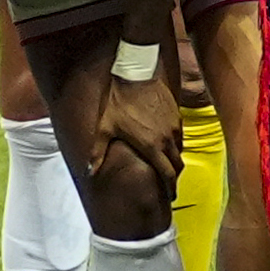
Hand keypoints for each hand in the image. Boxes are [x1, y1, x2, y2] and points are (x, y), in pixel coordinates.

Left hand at [87, 64, 183, 201]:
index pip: (168, 174)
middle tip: (170, 185)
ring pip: (180, 150)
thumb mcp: (105, 128)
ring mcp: (174, 126)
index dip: (170, 188)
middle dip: (175, 177)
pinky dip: (175, 144)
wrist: (137, 73)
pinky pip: (180, 136)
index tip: (171, 197)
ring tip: (167, 165)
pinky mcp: (177, 115)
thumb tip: (90, 171)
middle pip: (178, 165)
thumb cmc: (119, 102)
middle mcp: (167, 139)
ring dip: (175, 160)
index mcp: (152, 146)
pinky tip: (166, 143)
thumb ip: (98, 152)